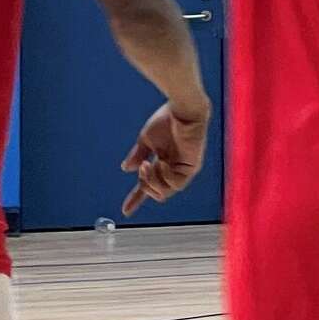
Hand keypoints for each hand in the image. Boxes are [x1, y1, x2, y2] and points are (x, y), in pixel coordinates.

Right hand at [121, 101, 208, 215]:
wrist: (181, 109)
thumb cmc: (166, 120)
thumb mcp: (146, 140)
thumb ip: (138, 155)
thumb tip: (126, 169)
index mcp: (161, 162)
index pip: (149, 184)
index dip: (136, 198)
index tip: (126, 210)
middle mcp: (173, 167)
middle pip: (157, 192)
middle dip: (144, 185)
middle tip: (143, 167)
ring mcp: (183, 168)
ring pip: (165, 192)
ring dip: (153, 181)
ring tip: (150, 164)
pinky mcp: (192, 166)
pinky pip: (176, 184)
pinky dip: (165, 177)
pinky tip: (162, 163)